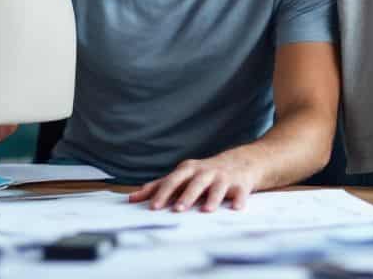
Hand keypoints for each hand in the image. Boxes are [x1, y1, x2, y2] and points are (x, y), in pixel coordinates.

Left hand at [128, 156, 261, 212]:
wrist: (241, 162)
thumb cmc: (203, 173)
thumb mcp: (181, 176)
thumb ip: (157, 187)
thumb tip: (131, 198)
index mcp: (188, 170)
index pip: (173, 181)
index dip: (163, 193)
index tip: (153, 207)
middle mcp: (205, 172)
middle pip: (194, 182)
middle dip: (186, 195)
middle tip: (177, 210)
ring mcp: (224, 177)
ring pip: (217, 186)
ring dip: (212, 198)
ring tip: (206, 211)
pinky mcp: (241, 184)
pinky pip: (240, 192)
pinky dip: (238, 200)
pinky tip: (235, 208)